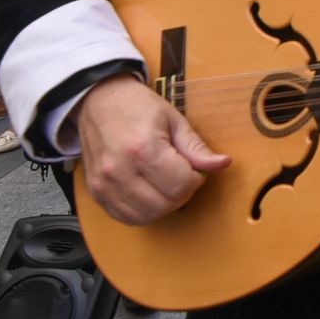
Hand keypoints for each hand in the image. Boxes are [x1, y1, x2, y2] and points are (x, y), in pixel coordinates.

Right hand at [74, 73, 230, 224]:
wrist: (98, 100)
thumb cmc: (136, 106)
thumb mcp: (174, 119)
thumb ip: (196, 147)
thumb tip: (223, 163)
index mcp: (143, 148)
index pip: (181, 184)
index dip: (196, 179)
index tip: (193, 167)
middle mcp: (120, 170)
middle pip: (166, 204)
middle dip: (182, 193)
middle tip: (181, 175)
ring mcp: (104, 184)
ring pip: (147, 216)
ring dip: (164, 205)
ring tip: (165, 183)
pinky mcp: (97, 193)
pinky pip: (126, 218)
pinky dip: (144, 212)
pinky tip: (149, 193)